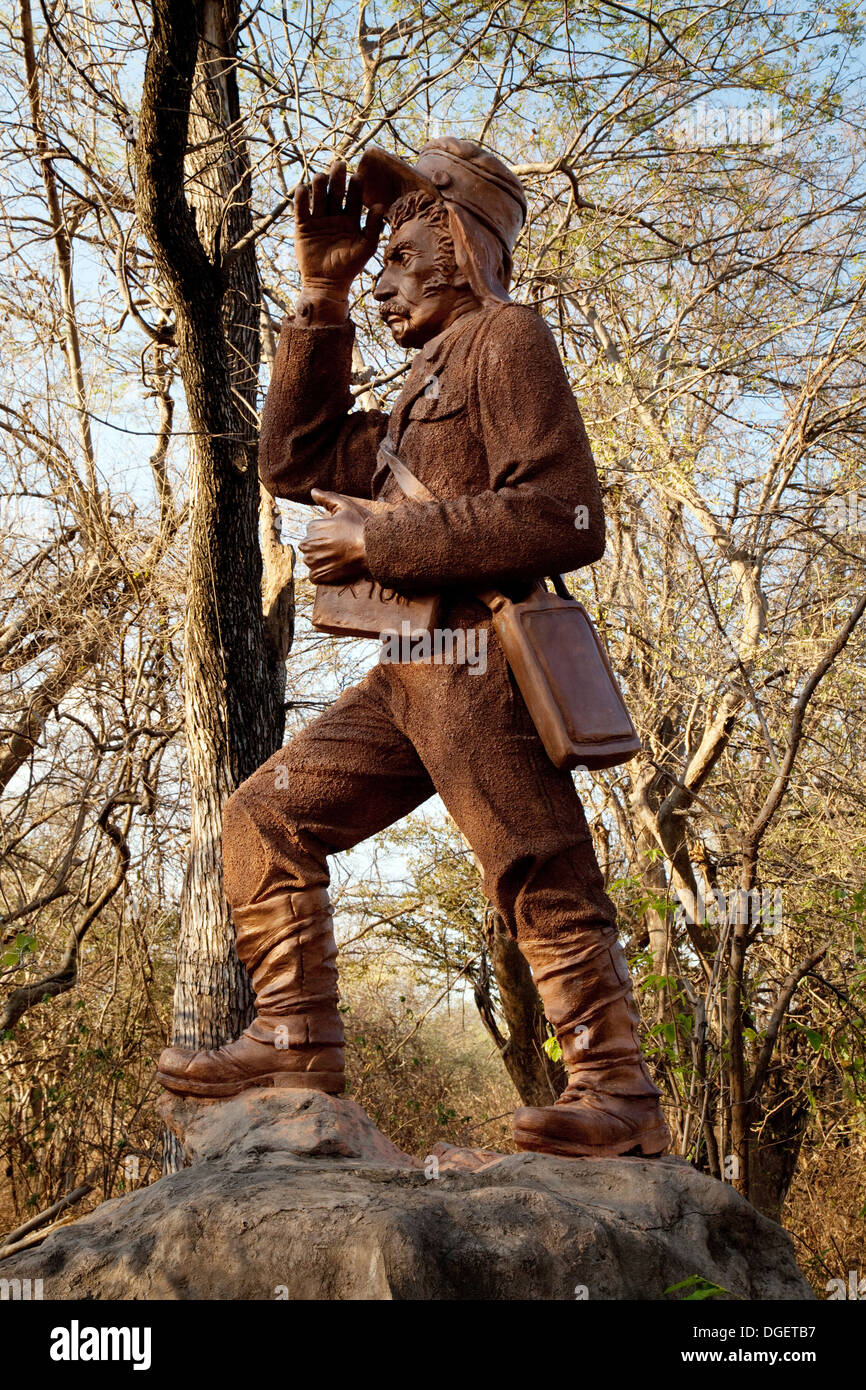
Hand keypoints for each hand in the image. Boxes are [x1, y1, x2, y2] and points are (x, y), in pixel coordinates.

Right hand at [294, 160, 384, 301]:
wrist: (327, 284)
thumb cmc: (349, 268)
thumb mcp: (365, 247)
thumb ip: (373, 227)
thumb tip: (380, 205)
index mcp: (350, 220)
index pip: (354, 199)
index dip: (355, 188)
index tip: (357, 176)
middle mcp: (334, 217)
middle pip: (336, 193)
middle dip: (337, 179)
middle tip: (339, 164)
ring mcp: (318, 220)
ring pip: (319, 197)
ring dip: (319, 185)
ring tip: (321, 176)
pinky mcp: (303, 226)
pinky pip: (301, 209)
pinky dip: (301, 198)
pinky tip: (303, 189)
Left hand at [300, 490, 368, 583]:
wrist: (373, 549)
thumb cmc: (361, 527)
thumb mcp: (345, 507)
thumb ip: (327, 498)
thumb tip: (313, 491)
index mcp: (312, 528)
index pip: (313, 530)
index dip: (327, 531)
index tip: (340, 534)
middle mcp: (309, 545)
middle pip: (310, 545)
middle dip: (321, 545)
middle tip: (340, 546)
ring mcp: (313, 562)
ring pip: (311, 560)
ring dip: (321, 559)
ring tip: (339, 556)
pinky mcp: (320, 576)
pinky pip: (314, 575)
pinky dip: (322, 573)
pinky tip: (335, 567)